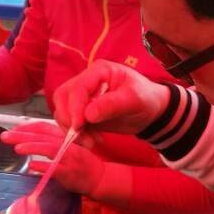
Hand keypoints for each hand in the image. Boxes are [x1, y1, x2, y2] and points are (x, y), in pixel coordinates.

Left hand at [1, 121, 106, 196]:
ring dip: (33, 147)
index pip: (42, 128)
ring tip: (17, 148)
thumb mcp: (66, 147)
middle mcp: (66, 144)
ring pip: (49, 149)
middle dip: (22, 136)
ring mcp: (68, 158)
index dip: (26, 128)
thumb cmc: (80, 162)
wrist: (99, 177)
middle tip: (5, 136)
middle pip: (42, 137)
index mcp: (63, 137)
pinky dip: (44, 166)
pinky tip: (32, 166)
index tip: (11, 130)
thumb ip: (49, 141)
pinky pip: (56, 168)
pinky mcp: (70, 173)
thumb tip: (27, 139)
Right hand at [53, 60, 170, 133]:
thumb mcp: (134, 99)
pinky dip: (77, 134)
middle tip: (83, 138)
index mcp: (99, 71)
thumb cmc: (146, 98)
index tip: (79, 126)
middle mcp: (86, 81)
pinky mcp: (82, 112)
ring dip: (71, 130)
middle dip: (68, 119)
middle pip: (63, 97)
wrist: (150, 112)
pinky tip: (94, 140)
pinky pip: (70, 123)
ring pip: (63, 111)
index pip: (77, 87)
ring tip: (91, 142)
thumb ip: (112, 104)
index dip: (75, 107)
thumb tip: (88, 115)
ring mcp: (83, 97)